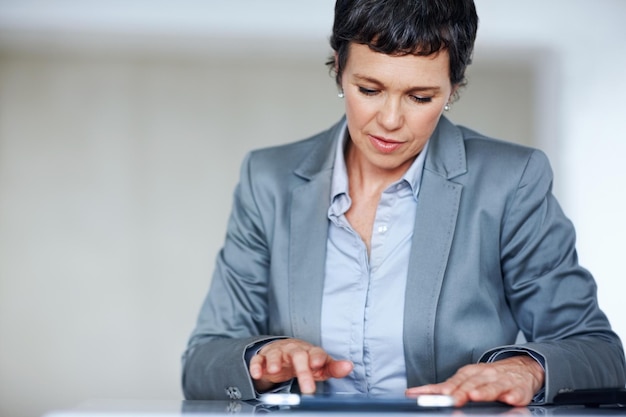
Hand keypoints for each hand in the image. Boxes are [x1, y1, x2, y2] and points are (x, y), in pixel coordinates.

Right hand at [249, 338, 352, 393]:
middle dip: (301, 369)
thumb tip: (349, 366)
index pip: (315, 352)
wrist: (283, 351)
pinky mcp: (263, 357)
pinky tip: (257, 373)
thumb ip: (333, 367)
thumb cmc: (305, 360)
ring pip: (276, 354)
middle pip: (298, 355)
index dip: (317, 357)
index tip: (318, 365)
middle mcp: (294, 349)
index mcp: (309, 351)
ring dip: (275, 361)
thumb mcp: (319, 365)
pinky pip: (259, 359)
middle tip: (306, 387)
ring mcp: (278, 352)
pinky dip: (257, 366)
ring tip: (275, 370)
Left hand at [405, 355, 544, 405]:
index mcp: (470, 373)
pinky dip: (512, 396)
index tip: (426, 395)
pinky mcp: (519, 390)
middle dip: (459, 391)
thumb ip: (448, 387)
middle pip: (470, 383)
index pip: (453, 381)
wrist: (523, 368)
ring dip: (483, 391)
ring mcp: (502, 382)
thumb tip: (420, 393)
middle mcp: (485, 375)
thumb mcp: (468, 378)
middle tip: (450, 399)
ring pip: (492, 387)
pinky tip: (508, 399)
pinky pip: (516, 393)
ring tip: (474, 396)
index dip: (440, 388)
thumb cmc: (490, 376)